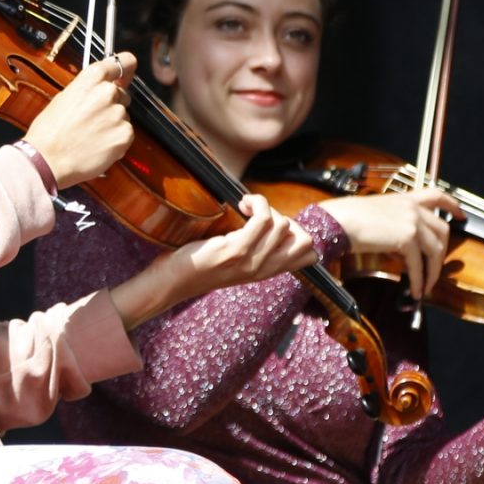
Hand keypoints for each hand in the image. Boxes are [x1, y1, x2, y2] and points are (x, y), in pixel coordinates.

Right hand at [23, 51, 137, 189]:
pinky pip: (126, 133)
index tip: (125, 75)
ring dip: (112, 124)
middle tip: (93, 119)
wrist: (47, 159)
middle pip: (122, 93)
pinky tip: (97, 145)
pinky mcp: (125, 134)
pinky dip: (116, 140)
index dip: (126, 70)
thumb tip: (100, 89)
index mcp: (92, 78)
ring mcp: (119, 113)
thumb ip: (88, 89)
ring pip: (123, 115)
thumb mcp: (64, 97)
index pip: (123, 62)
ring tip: (90, 135)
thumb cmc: (49, 132)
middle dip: (112, 104)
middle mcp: (108, 92)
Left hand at [179, 193, 317, 293]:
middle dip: (284, 218)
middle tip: (257, 216)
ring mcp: (251, 262)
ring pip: (283, 224)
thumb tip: (271, 220)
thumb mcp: (237, 260)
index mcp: (266, 272)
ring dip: (266, 206)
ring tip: (245, 207)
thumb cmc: (201, 263)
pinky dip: (257, 202)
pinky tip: (241, 204)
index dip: (297, 232)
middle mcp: (263, 270)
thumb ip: (257, 249)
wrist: (174, 280)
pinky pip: (263, 218)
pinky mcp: (236, 251)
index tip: (271, 224)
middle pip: (303, 239)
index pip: (309, 255)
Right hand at [314, 190, 463, 298]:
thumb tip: (406, 255)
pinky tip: (415, 291)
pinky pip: (419, 265)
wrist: (338, 221)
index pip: (437, 195)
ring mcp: (412, 221)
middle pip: (442, 230)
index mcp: (405, 198)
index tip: (461, 215)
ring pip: (436, 250)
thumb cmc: (348, 219)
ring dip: (432, 272)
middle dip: (442, 253)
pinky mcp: (407, 238)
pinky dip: (419, 281)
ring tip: (426, 287)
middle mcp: (413, 207)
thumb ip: (396, 228)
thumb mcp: (378, 216)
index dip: (453, 205)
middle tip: (436, 268)